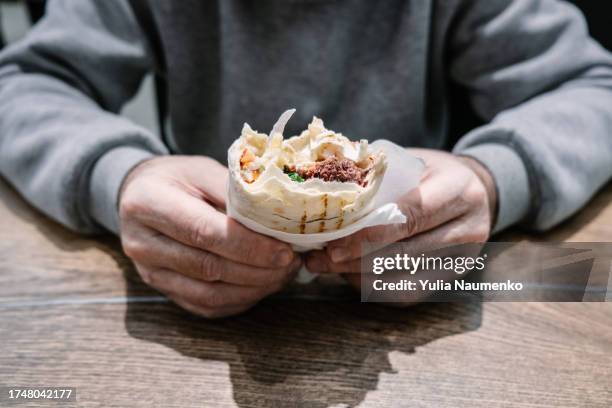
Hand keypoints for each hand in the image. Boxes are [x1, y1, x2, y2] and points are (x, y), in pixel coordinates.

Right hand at [119, 156, 300, 317]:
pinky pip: (205, 306)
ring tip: (282, 274)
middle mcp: (142, 243)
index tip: (284, 250)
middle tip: (291, 263)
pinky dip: (239, 300)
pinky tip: (262, 285)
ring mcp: (149, 272)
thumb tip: (279, 218)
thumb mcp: (203, 169)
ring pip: (208, 294)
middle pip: (208, 267)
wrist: (139, 195)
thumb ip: (235, 192)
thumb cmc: (177, 178)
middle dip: (258, 270)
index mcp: (148, 204)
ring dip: (253, 289)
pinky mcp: (162, 290)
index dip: (249, 246)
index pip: (204, 232)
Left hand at [306, 148, 495, 289]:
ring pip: (405, 281)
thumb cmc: (431, 173)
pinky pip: (407, 295)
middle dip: (358, 258)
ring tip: (328, 266)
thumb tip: (327, 193)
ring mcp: (464, 261)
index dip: (370, 233)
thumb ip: (379, 179)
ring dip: (360, 277)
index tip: (334, 242)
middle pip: (406, 253)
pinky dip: (373, 288)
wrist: (473, 192)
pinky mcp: (451, 281)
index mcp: (459, 192)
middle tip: (323, 257)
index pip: (411, 216)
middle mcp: (469, 230)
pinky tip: (349, 275)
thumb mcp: (412, 163)